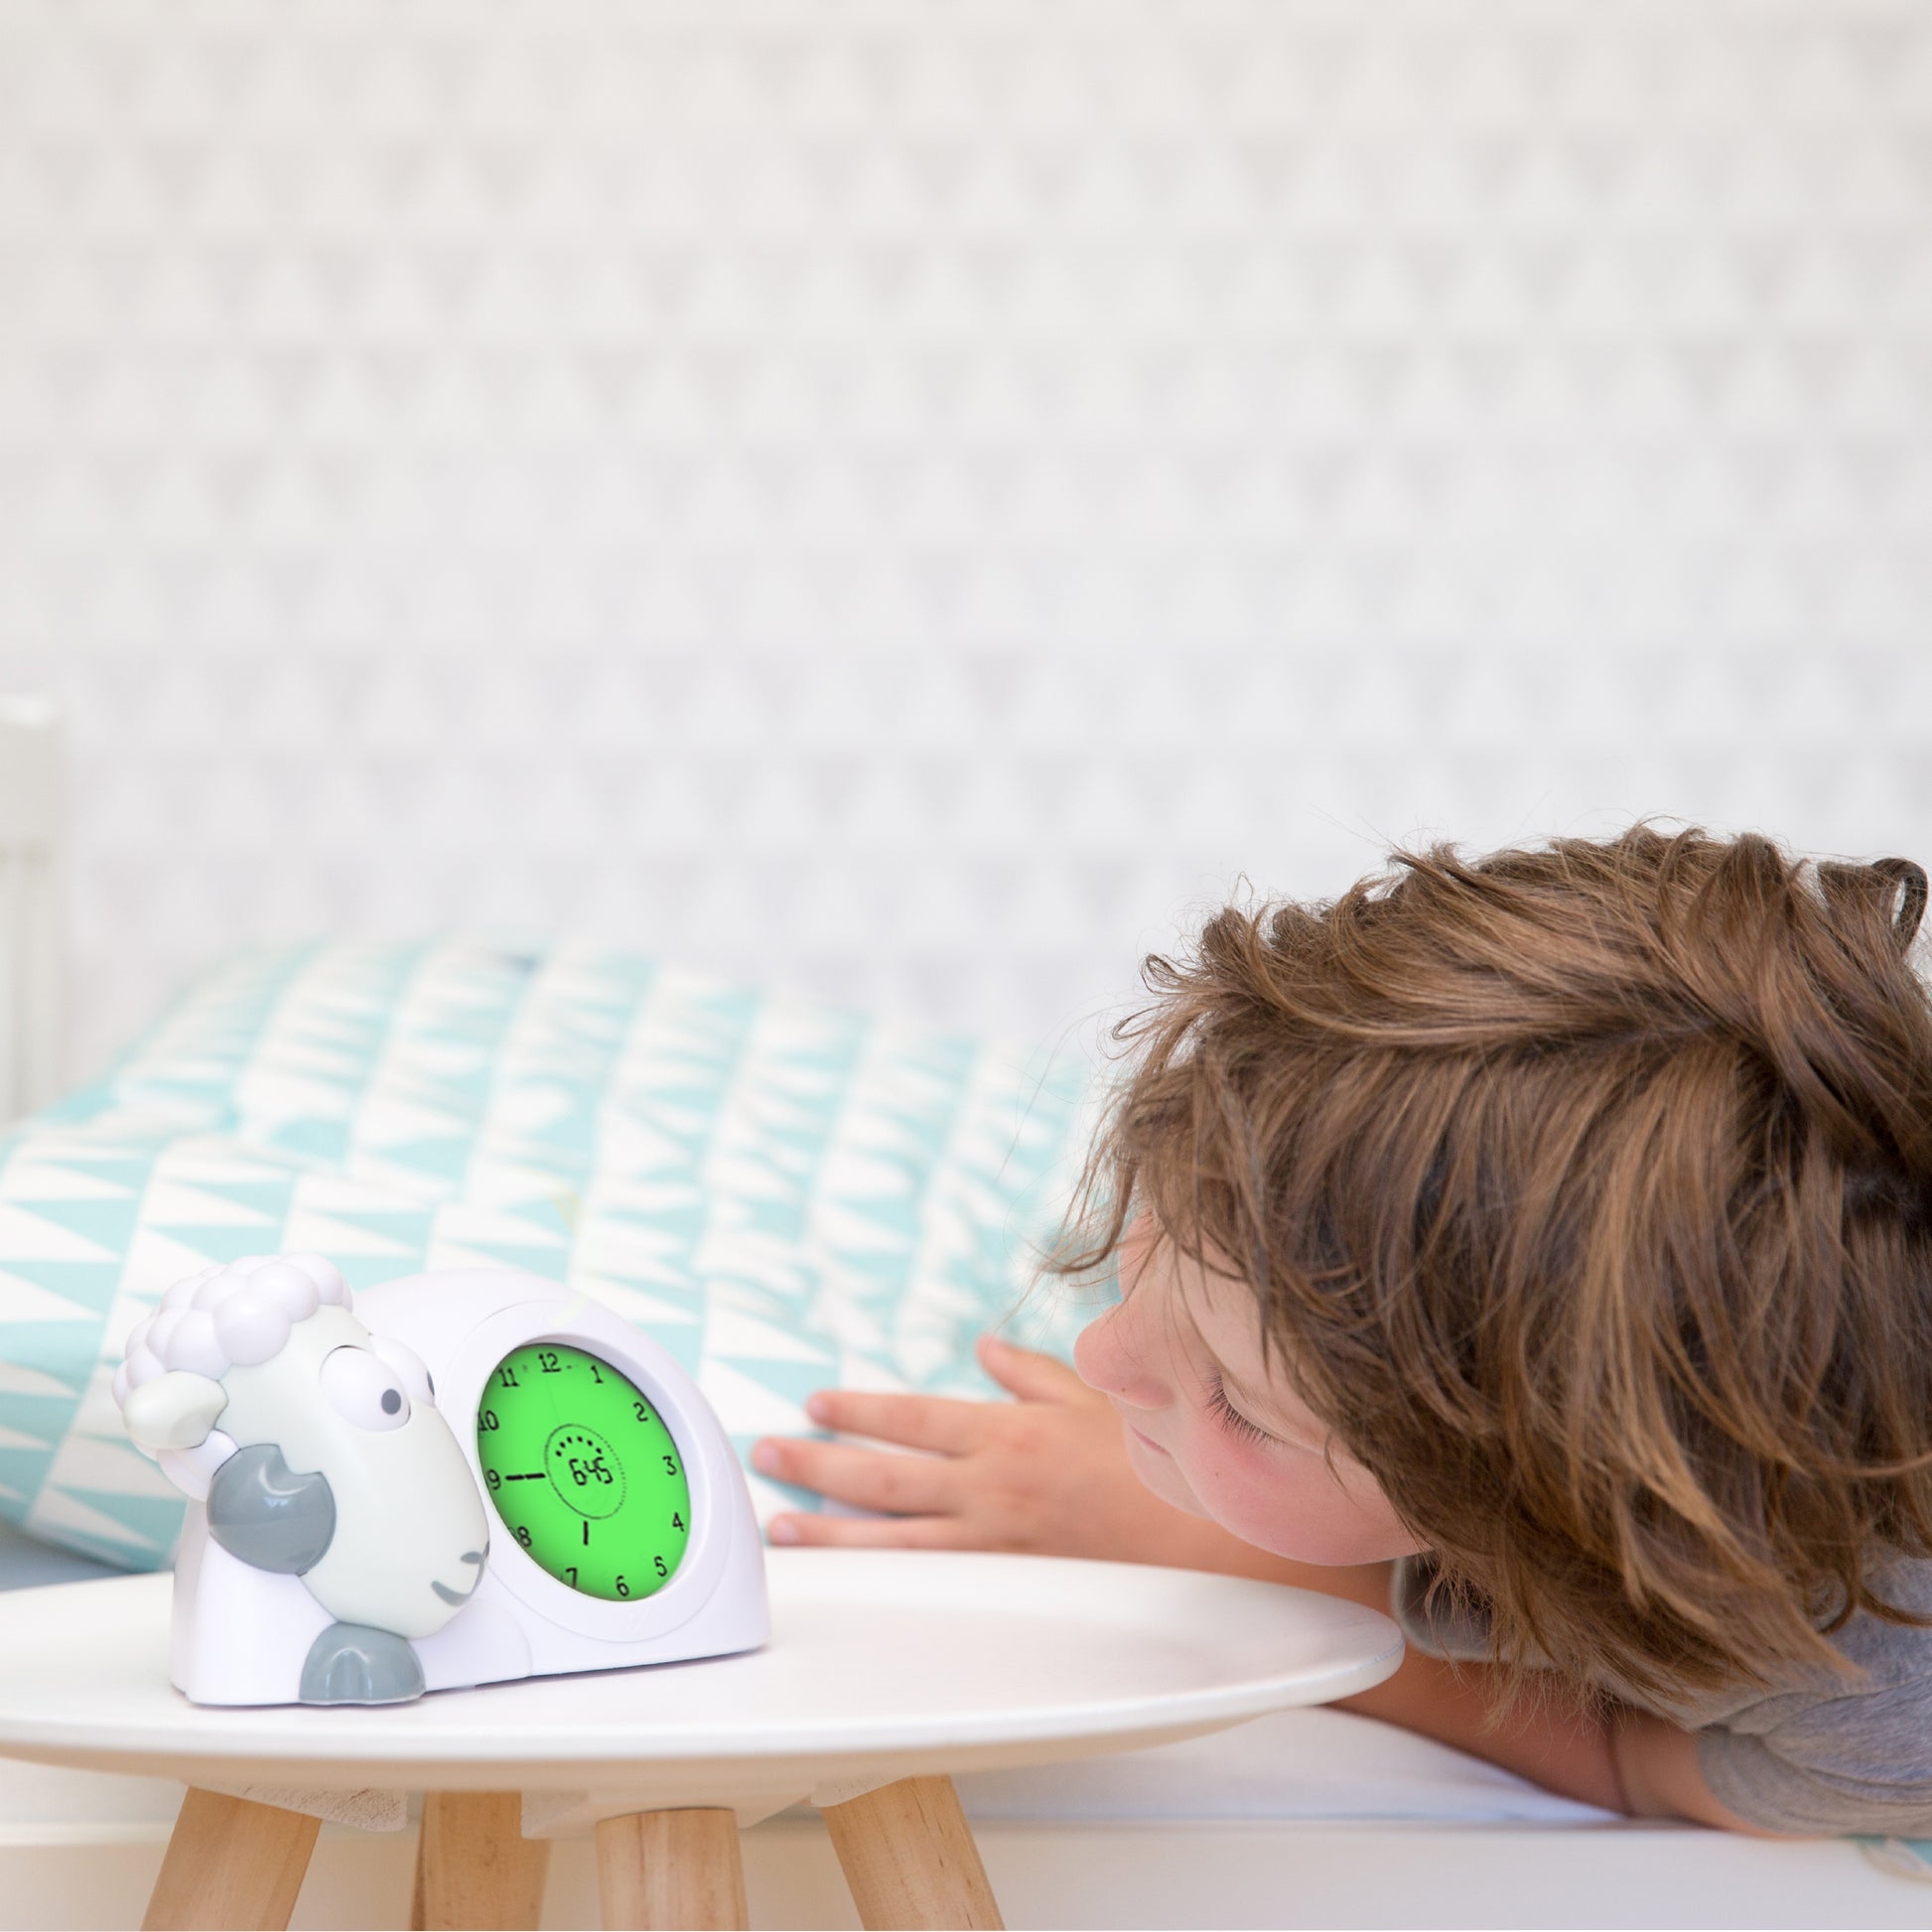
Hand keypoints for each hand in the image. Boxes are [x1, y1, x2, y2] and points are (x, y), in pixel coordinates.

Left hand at [749, 1332, 1290, 1576]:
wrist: (1196, 1539)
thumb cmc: (1148, 1465)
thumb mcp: (1093, 1398)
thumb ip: (1032, 1373)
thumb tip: (987, 1348)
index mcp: (1007, 1432)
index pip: (912, 1417)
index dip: (858, 1409)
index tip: (817, 1403)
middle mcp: (988, 1486)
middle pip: (883, 1475)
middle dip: (819, 1462)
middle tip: (770, 1451)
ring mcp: (991, 1541)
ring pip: (891, 1537)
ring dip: (829, 1529)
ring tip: (780, 1523)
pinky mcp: (1005, 1582)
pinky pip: (928, 1579)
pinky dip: (881, 1576)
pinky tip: (848, 1578)